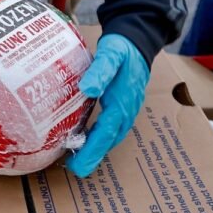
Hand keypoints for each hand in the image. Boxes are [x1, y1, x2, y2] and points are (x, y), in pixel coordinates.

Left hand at [66, 33, 149, 177]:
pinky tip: (85, 139)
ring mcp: (126, 110)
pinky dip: (99, 136)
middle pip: (108, 139)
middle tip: (75, 170)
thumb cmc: (122, 49)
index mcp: (122, 101)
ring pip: (111, 135)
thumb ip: (100, 70)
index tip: (78, 164)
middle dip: (92, 156)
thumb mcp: (111, 54)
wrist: (138, 43)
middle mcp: (126, 110)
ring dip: (96, 148)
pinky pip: (111, 127)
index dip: (92, 149)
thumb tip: (87, 89)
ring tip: (78, 160)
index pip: (105, 131)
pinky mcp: (122, 106)